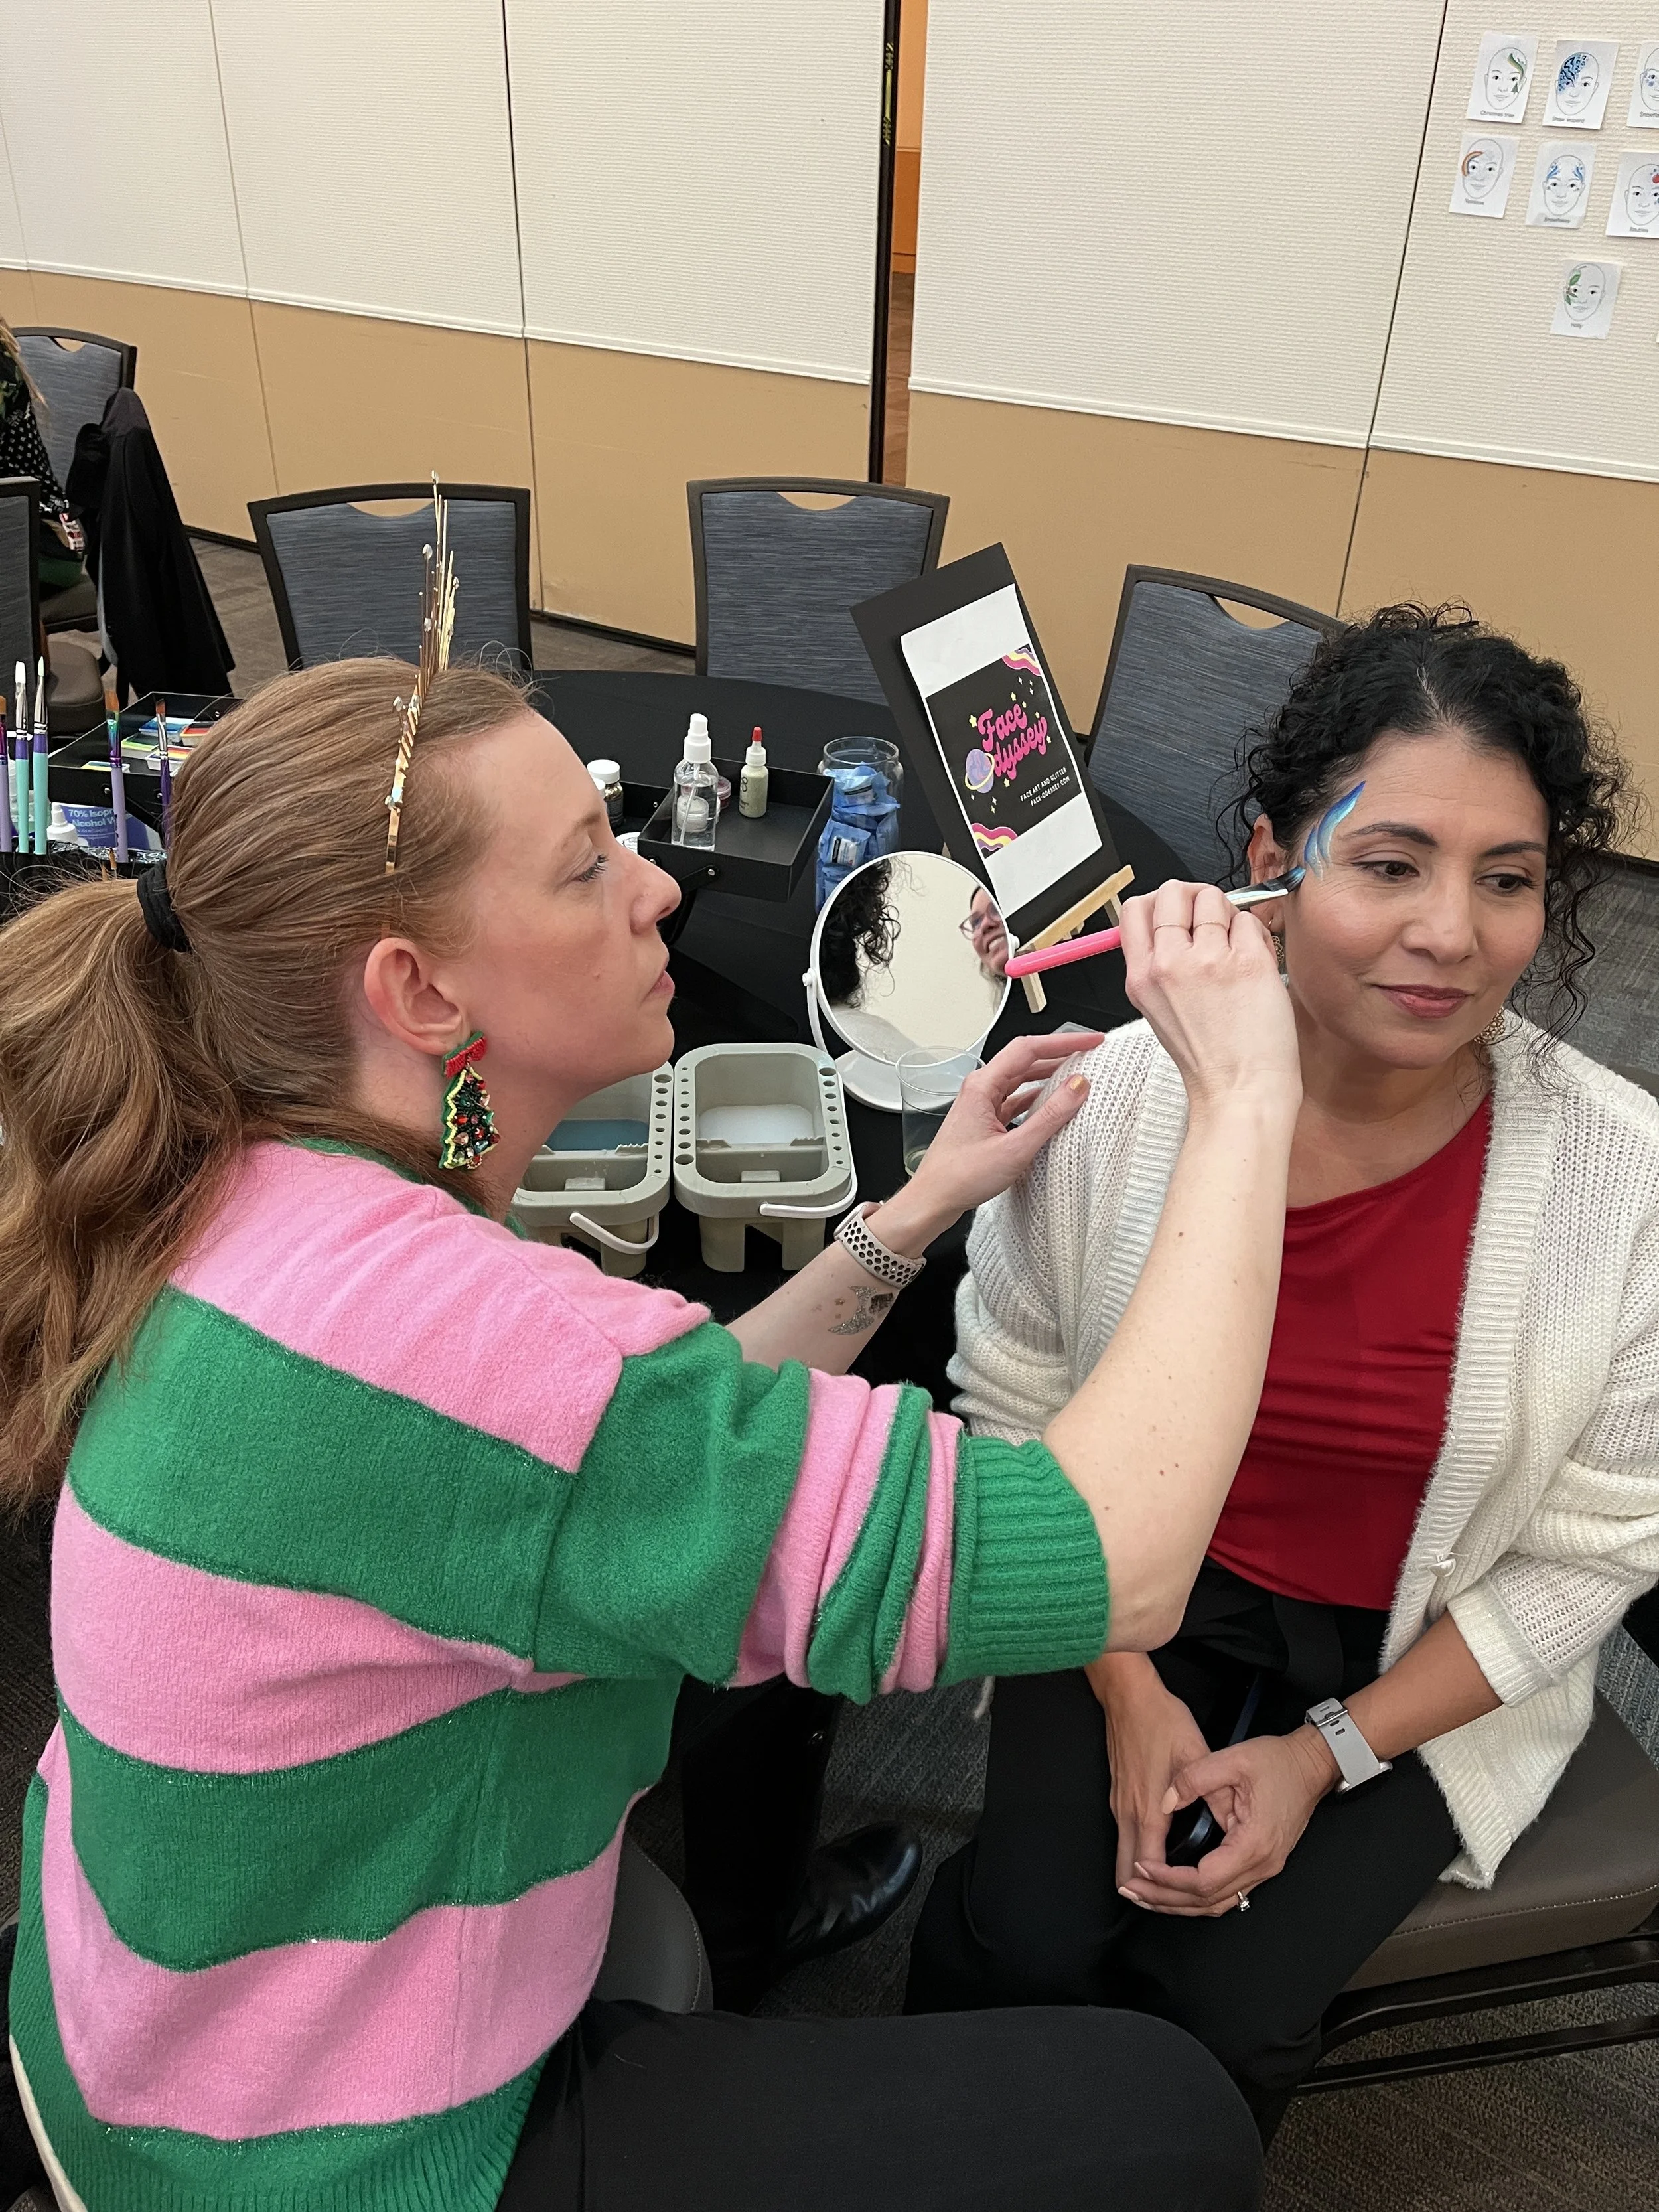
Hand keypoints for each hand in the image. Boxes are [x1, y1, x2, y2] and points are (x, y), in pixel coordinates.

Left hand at [874, 1030, 1104, 1252]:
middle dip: (1060, 1054)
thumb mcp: (1015, 1148)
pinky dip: (1037, 1098)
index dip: (1063, 1041)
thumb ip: (1049, 1116)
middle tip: (1090, 1055)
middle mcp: (980, 1089)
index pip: (1028, 1049)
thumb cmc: (959, 1176)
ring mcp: (982, 1104)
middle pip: (1025, 1060)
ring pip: (1021, 1080)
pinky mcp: (985, 1121)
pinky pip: (1016, 1100)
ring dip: (1050, 1075)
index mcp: (982, 1086)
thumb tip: (1077, 1087)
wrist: (933, 1200)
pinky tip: (1053, 1103)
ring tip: (1078, 1076)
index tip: (1090, 1041)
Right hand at [1089, 1654, 1210, 1897]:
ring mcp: (1119, 1805)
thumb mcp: (1196, 1754)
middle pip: (1125, 1871)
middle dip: (1147, 1894)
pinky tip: (1158, 1860)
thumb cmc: (1161, 1720)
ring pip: (1123, 1857)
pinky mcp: (1118, 1796)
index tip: (1184, 1900)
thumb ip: (1212, 1794)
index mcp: (1149, 1808)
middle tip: (1170, 1907)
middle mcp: (1128, 1813)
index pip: (1150, 1866)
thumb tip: (1231, 1825)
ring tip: (1166, 1894)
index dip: (1165, 1889)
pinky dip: (1137, 1858)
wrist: (1127, 1695)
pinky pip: (1124, 1840)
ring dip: (1140, 1878)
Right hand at [1117, 881, 1299, 1118]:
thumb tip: (1171, 923)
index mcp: (1141, 977)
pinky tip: (1253, 964)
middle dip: (1195, 899)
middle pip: (1173, 892)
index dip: (1159, 902)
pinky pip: (1249, 921)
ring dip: (1228, 916)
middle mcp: (1169, 964)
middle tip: (1210, 921)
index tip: (1176, 911)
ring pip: (1215, 900)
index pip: (1135, 908)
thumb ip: (1156, 964)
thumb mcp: (1158, 1010)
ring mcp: (1208, 961)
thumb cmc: (1209, 1059)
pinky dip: (1255, 935)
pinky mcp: (1247, 962)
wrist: (1241, 1090)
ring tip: (1234, 949)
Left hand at [1119, 1727, 1335, 1916]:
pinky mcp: (1262, 1864)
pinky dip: (1198, 1897)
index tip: (1142, 1867)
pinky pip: (1227, 1893)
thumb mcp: (1233, 1759)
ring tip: (1146, 1896)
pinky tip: (1176, 1891)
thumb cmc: (1278, 1762)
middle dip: (1165, 1898)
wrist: (1311, 1765)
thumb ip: (1194, 1778)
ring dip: (1180, 1903)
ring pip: (1218, 1903)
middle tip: (1131, 1889)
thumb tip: (1164, 1800)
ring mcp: (1264, 1869)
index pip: (1204, 1880)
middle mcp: (1262, 1865)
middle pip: (1207, 1900)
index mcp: (1253, 1844)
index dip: (1168, 1879)